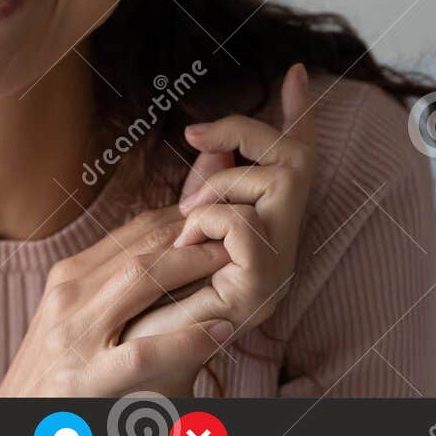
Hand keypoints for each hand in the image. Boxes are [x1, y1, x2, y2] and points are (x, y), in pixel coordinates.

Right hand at [0, 206, 235, 396]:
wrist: (10, 423)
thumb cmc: (58, 374)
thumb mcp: (78, 320)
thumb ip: (118, 291)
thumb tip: (175, 262)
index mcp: (69, 277)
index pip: (135, 232)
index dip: (184, 220)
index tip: (223, 221)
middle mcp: (69, 295)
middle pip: (142, 247)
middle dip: (196, 237)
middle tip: (243, 236)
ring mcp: (73, 336)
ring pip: (140, 280)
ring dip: (194, 269)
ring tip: (238, 269)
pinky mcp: (83, 380)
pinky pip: (143, 352)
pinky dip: (186, 340)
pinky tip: (219, 332)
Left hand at [120, 62, 317, 347]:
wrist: (134, 363)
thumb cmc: (153, 301)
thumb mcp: (177, 231)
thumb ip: (197, 189)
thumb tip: (208, 141)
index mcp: (267, 229)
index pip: (294, 163)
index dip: (301, 117)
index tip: (296, 72)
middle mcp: (285, 246)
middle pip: (297, 159)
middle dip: (245, 135)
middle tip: (194, 139)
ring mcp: (279, 268)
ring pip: (265, 183)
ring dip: (211, 195)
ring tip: (185, 231)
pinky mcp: (263, 288)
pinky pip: (239, 222)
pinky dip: (206, 225)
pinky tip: (187, 252)